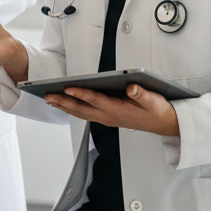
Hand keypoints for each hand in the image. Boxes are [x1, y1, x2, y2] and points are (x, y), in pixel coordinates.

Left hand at [43, 83, 179, 136]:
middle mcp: (109, 116)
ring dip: (64, 107)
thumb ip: (141, 93)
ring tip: (49, 99)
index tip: (68, 87)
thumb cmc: (156, 110)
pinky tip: (65, 104)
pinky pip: (85, 114)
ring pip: (81, 113)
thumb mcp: (153, 99)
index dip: (81, 93)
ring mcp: (106, 119)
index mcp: (118, 110)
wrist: (163, 124)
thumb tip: (131, 87)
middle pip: (82, 108)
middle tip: (47, 95)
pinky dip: (73, 109)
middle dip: (63, 102)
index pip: (96, 100)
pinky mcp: (107, 118)